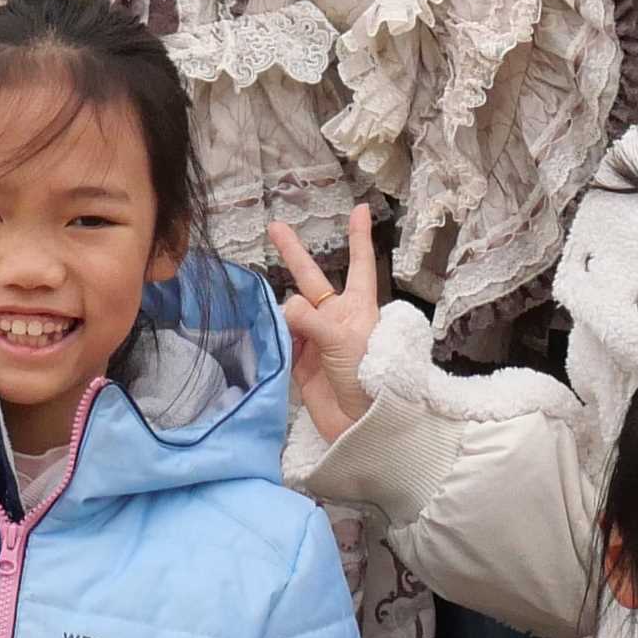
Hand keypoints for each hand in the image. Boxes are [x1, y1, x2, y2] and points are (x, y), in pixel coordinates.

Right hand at [268, 203, 383, 439]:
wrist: (363, 427)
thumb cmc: (369, 380)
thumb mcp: (343, 342)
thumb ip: (310, 320)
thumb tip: (283, 306)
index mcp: (359, 308)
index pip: (359, 265)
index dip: (358, 237)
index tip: (359, 210)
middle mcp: (337, 319)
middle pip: (312, 280)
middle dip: (293, 254)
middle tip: (274, 226)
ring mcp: (317, 340)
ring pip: (290, 312)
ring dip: (279, 312)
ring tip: (281, 327)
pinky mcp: (300, 363)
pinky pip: (280, 340)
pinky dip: (272, 336)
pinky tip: (269, 337)